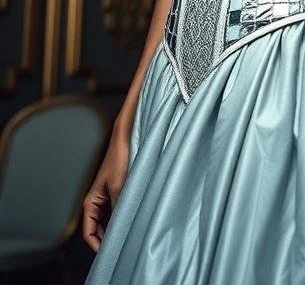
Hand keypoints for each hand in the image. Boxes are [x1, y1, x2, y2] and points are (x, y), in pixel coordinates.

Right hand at [82, 124, 130, 251]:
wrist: (124, 139)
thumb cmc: (118, 158)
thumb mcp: (119, 186)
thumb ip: (117, 208)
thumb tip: (119, 228)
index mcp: (90, 201)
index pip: (88, 231)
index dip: (96, 244)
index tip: (108, 252)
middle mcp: (95, 201)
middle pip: (96, 228)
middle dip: (105, 239)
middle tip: (119, 247)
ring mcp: (104, 198)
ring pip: (105, 221)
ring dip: (113, 229)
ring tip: (125, 237)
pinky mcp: (114, 193)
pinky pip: (113, 212)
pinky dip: (118, 219)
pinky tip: (129, 222)